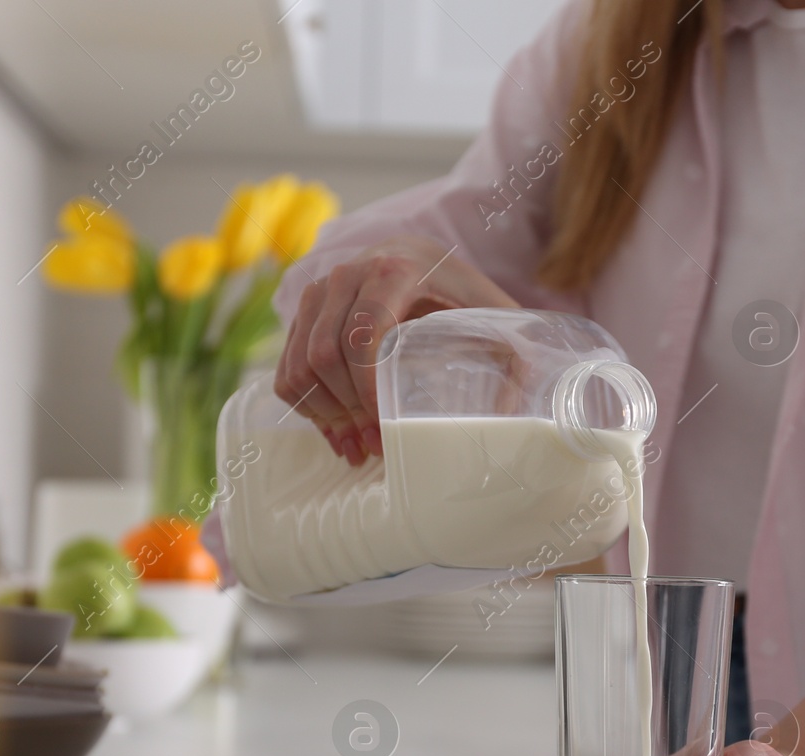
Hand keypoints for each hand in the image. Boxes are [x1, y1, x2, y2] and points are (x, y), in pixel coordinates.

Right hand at [274, 234, 519, 464]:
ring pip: (300, 363)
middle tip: (375, 447)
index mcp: (393, 270)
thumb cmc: (464, 295)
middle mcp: (347, 273)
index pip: (362, 335)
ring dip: (323, 414)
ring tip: (355, 448)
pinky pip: (288, 365)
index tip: (387, 428)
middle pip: (325, 354)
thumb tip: (507, 417)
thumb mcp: (499, 321)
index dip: (368, 389)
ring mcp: (320, 291)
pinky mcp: (305, 311)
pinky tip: (335, 432)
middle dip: (347, 410)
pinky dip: (306, 404)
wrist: (427, 258)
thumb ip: (516, 360)